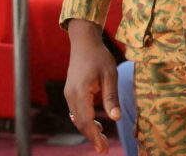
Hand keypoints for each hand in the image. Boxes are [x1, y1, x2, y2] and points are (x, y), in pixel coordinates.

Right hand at [64, 19, 119, 153]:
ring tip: (101, 138)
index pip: (86, 121)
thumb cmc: (99, 56)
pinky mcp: (70, 91)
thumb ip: (111, 97)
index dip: (94, 137)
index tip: (103, 149)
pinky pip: (75, 110)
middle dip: (91, 137)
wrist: (84, 41)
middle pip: (79, 122)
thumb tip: (116, 118)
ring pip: (76, 118)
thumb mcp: (110, 75)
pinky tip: (95, 123)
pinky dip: (84, 120)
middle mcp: (71, 95)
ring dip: (88, 129)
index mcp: (80, 92)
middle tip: (104, 149)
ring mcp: (68, 93)